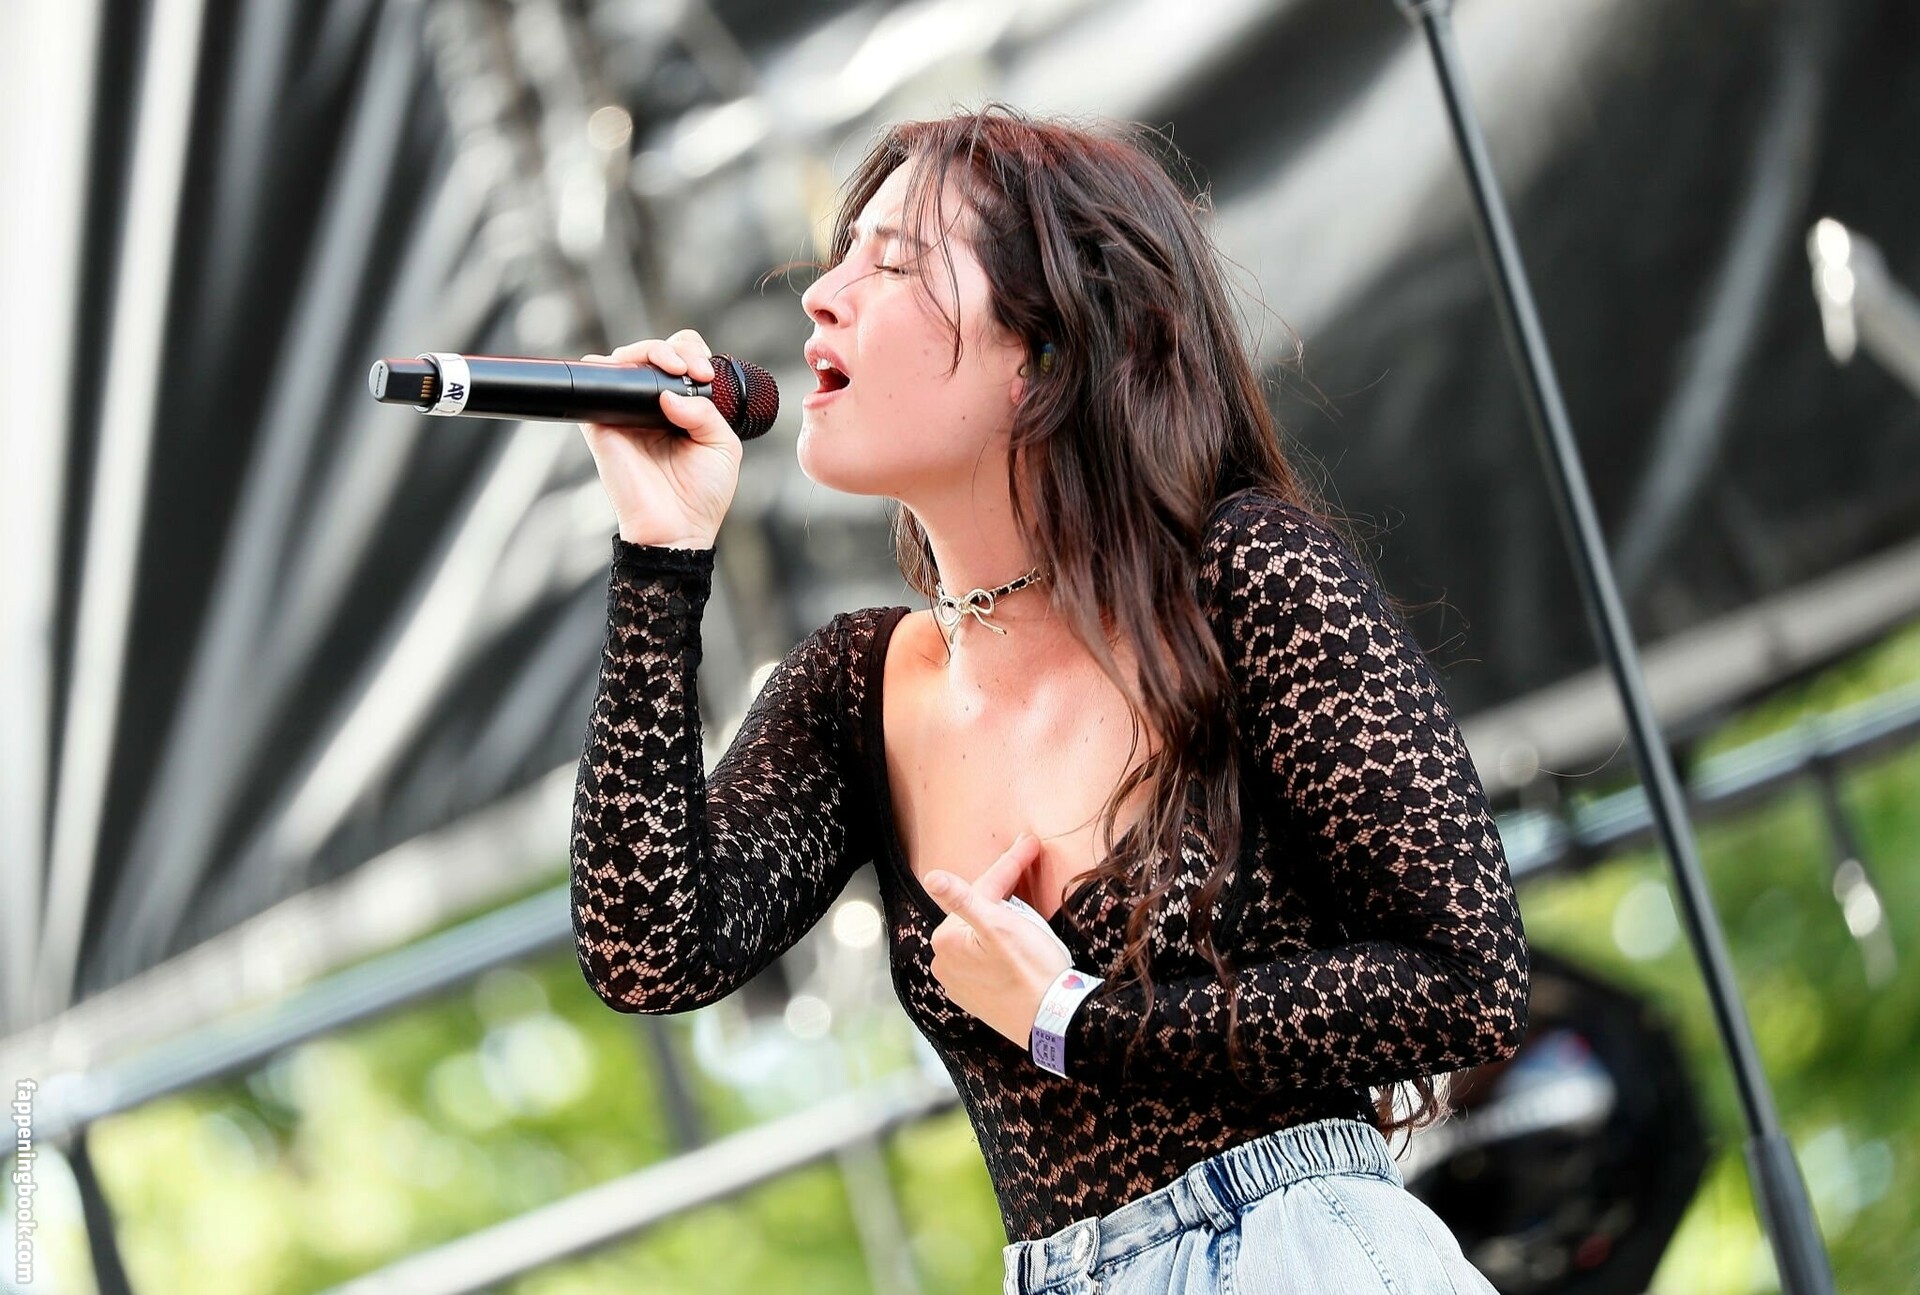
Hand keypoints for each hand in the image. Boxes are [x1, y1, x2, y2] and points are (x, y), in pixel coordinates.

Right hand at [578, 329, 741, 547]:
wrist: (677, 528)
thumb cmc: (702, 494)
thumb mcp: (723, 446)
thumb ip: (706, 412)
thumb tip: (670, 393)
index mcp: (680, 407)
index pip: (681, 359)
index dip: (692, 353)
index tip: (706, 374)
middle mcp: (650, 406)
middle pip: (653, 352)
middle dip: (677, 348)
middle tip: (694, 371)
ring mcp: (624, 412)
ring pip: (625, 359)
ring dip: (651, 350)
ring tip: (676, 368)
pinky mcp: (602, 424)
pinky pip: (597, 383)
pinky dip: (614, 369)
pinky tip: (647, 382)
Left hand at [924, 834, 1072, 1048]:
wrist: (1053, 1020)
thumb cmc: (1032, 970)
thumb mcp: (1000, 926)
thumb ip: (963, 899)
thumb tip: (931, 877)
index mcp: (946, 940)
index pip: (982, 891)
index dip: (1011, 865)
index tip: (1030, 843)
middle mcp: (944, 963)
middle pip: (979, 915)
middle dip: (1005, 898)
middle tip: (1032, 875)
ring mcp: (958, 983)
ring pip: (983, 938)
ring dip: (1004, 925)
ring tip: (1029, 924)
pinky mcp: (975, 999)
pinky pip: (985, 962)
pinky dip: (1001, 951)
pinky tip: (1019, 951)